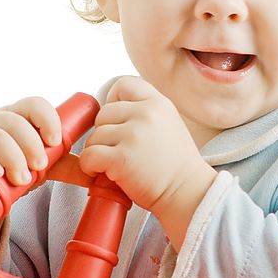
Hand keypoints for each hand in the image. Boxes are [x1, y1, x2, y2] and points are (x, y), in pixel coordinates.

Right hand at [0, 97, 61, 186]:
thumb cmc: (16, 169)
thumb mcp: (42, 164)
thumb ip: (65, 164)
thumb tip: (95, 170)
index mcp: (18, 113)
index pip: (34, 104)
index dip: (47, 119)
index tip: (55, 141)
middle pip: (16, 122)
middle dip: (31, 145)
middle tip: (41, 167)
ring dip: (13, 158)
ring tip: (24, 179)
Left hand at [80, 77, 215, 248]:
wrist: (188, 193)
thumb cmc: (176, 164)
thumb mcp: (168, 122)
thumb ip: (145, 111)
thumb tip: (111, 105)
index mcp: (158, 102)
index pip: (123, 85)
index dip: (113, 101)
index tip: (118, 122)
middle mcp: (146, 113)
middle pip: (103, 114)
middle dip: (105, 134)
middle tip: (118, 151)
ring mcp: (133, 135)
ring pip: (94, 136)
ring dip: (98, 152)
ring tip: (115, 165)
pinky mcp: (121, 158)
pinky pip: (89, 156)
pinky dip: (89, 167)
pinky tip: (101, 174)